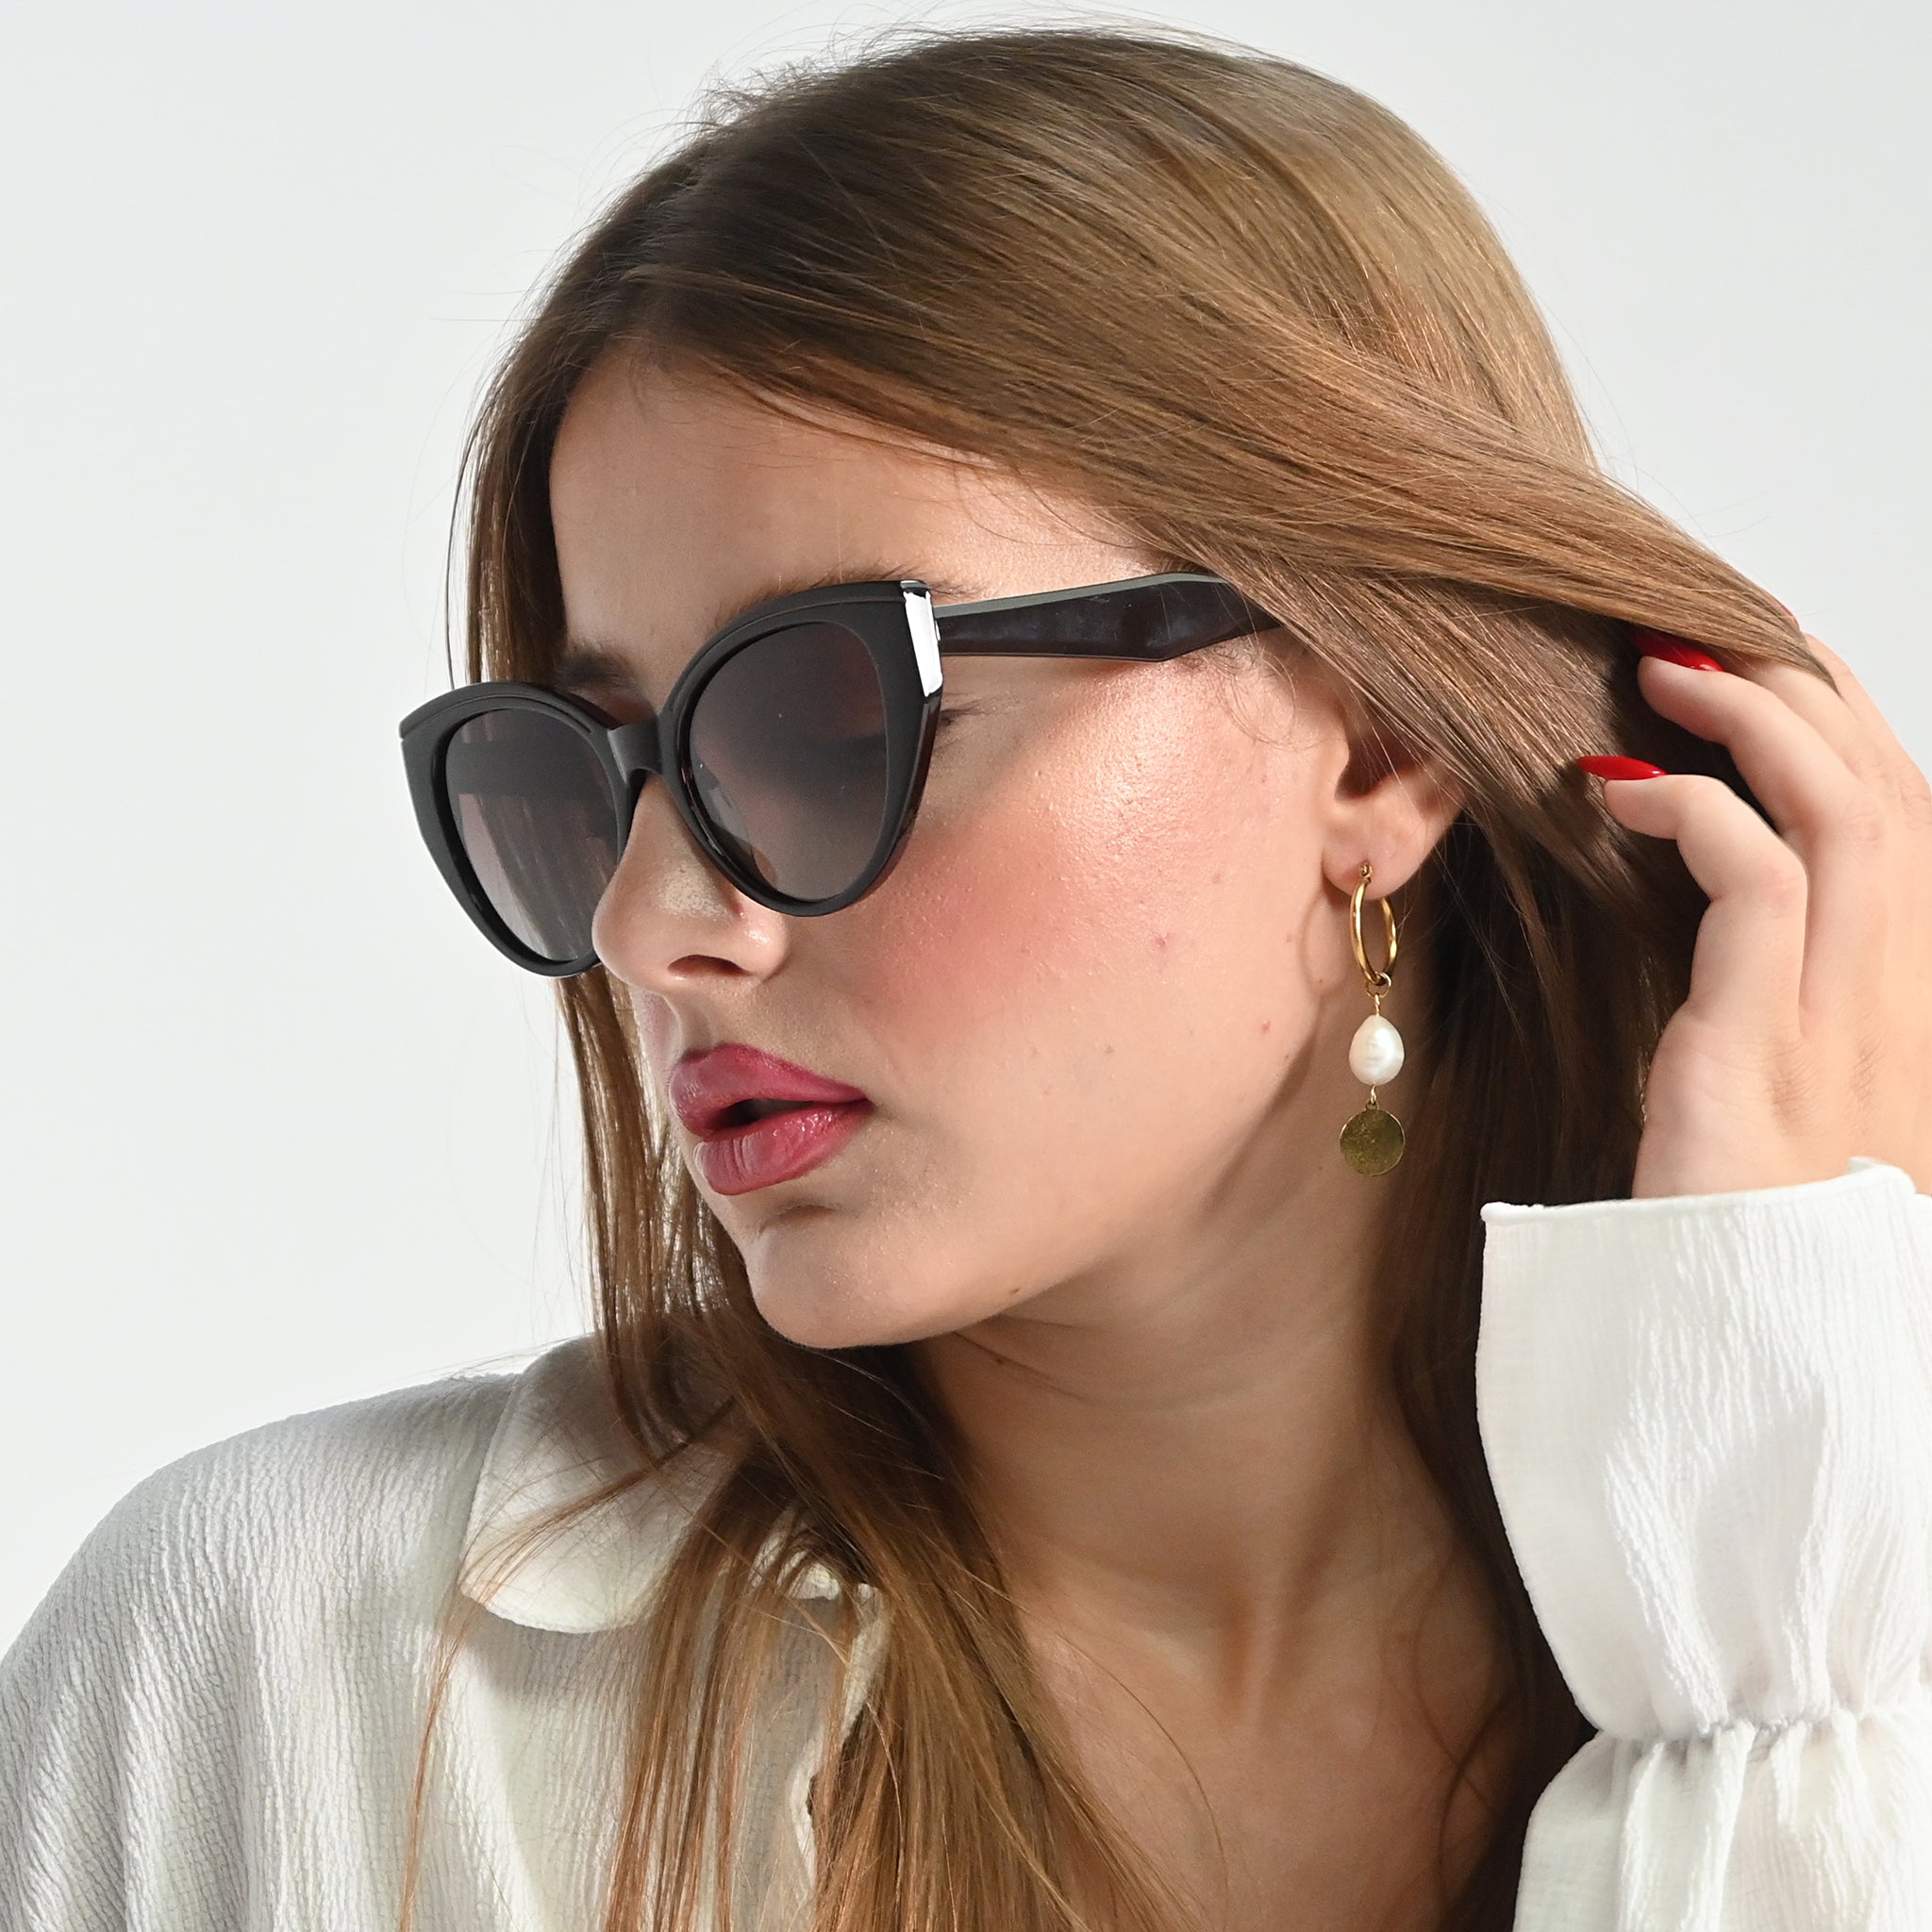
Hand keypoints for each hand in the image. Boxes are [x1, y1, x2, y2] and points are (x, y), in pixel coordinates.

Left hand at [1581, 627, 1931, 1198]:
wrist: (1754, 1365)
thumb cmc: (1739, 1241)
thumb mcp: (1767, 1109)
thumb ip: (1759, 1012)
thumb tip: (1696, 924)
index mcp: (1900, 1010)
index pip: (1901, 825)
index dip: (1839, 727)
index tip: (1756, 664)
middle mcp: (1897, 1004)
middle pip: (1889, 790)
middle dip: (1801, 690)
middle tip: (1695, 634)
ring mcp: (1847, 1027)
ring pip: (1850, 810)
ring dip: (1756, 718)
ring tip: (1659, 668)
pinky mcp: (1767, 1053)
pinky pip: (1763, 882)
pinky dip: (1694, 808)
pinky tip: (1615, 785)